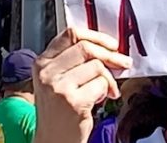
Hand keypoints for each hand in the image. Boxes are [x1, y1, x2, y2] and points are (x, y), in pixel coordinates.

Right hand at [32, 28, 131, 142]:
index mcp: (42, 62)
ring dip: (107, 79)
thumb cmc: (59, 112)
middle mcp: (47, 72)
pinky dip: (106, 91)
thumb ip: (74, 61)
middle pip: (86, 47)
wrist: (52, 140)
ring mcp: (58, 86)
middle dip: (110, 55)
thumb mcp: (58, 80)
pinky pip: (100, 84)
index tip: (111, 44)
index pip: (70, 34)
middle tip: (123, 63)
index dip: (95, 36)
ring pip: (96, 66)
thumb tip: (105, 47)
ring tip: (104, 91)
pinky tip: (98, 101)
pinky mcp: (72, 101)